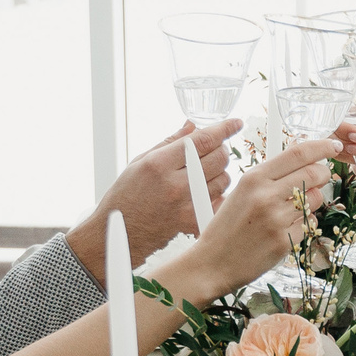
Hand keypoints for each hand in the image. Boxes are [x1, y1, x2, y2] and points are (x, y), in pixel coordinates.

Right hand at [71, 118, 241, 277]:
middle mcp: (175, 184)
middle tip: (213, 151)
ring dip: (220, 173)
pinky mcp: (193, 223)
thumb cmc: (126, 195)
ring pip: (224, 179)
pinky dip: (218, 195)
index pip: (202, 140)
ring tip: (203, 175)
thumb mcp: (140, 162)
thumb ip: (170, 142)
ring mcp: (186, 205)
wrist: (119, 232)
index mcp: (159, 164)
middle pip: (219, 158)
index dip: (224, 128)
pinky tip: (204, 194)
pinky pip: (220, 202)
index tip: (236, 123)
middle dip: (221, 150)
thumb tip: (193, 126)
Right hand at [179, 138, 339, 296]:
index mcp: (253, 179)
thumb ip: (270, 177)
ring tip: (293, 209)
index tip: (333, 145)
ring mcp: (277, 219)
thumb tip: (303, 164)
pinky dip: (303, 224)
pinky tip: (284, 229)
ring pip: (314, 200)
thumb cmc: (227, 228)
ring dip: (312, 201)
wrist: (213, 263)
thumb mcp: (241, 192)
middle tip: (321, 177)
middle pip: (313, 173)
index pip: (297, 154)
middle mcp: (266, 196)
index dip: (321, 147)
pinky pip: (308, 224)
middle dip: (323, 174)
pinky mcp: (285, 241)